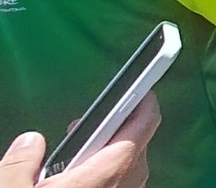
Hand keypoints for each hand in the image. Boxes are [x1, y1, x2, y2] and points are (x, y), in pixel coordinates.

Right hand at [0, 93, 159, 187]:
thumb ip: (21, 163)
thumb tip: (31, 141)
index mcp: (106, 172)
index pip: (143, 125)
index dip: (146, 101)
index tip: (144, 85)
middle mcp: (125, 186)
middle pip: (136, 146)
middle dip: (117, 129)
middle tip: (88, 126)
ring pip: (131, 168)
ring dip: (111, 155)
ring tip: (79, 154)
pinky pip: (123, 186)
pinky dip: (109, 176)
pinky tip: (82, 179)